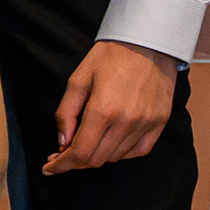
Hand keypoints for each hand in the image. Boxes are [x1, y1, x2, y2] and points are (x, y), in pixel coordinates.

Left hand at [44, 37, 177, 174]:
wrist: (149, 42)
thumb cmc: (110, 56)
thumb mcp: (78, 80)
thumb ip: (66, 113)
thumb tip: (62, 143)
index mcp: (103, 110)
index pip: (79, 153)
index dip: (61, 165)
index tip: (49, 168)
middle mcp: (127, 121)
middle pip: (96, 160)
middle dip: (75, 162)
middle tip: (62, 155)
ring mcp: (146, 123)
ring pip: (116, 157)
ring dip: (97, 157)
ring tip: (85, 145)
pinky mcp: (160, 122)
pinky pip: (140, 150)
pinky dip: (122, 153)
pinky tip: (110, 144)